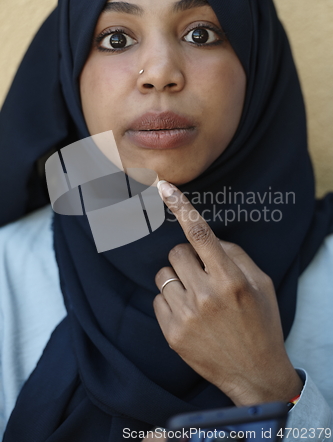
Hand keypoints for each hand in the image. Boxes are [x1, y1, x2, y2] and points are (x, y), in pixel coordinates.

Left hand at [153, 180, 302, 406]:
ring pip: (163, 274)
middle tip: (202, 274)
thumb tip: (209, 239)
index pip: (200, 233)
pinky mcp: (172, 333)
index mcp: (230, 279)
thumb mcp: (262, 284)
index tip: (164, 187)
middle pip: (176, 252)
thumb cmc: (261, 323)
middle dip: (187, 258)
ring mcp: (186, 316)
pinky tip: (189, 314)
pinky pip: (158, 299)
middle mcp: (205, 295)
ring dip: (177, 279)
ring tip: (196, 296)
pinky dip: (170, 300)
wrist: (254, 373)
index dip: (181, 207)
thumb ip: (236, 255)